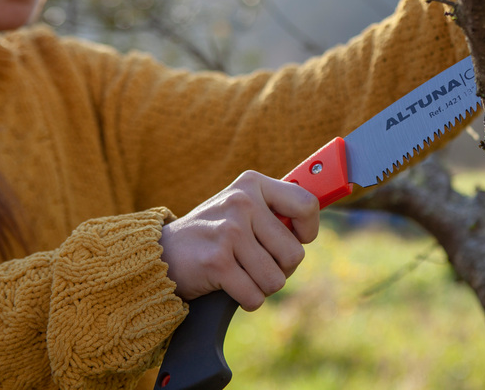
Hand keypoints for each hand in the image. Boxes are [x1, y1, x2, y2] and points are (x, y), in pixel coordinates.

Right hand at [159, 171, 319, 310]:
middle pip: (294, 253)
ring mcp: (229, 231)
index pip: (307, 204)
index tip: (297, 238)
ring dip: (262, 286)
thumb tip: (325, 202)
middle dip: (280, 268)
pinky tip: (229, 286)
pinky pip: (255, 296)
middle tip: (256, 262)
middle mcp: (242, 202)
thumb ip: (275, 208)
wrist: (159, 254)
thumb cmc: (212, 233)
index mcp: (252, 184)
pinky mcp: (217, 262)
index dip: (309, 230)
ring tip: (240, 272)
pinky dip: (247, 300)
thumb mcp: (241, 207)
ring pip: (276, 279)